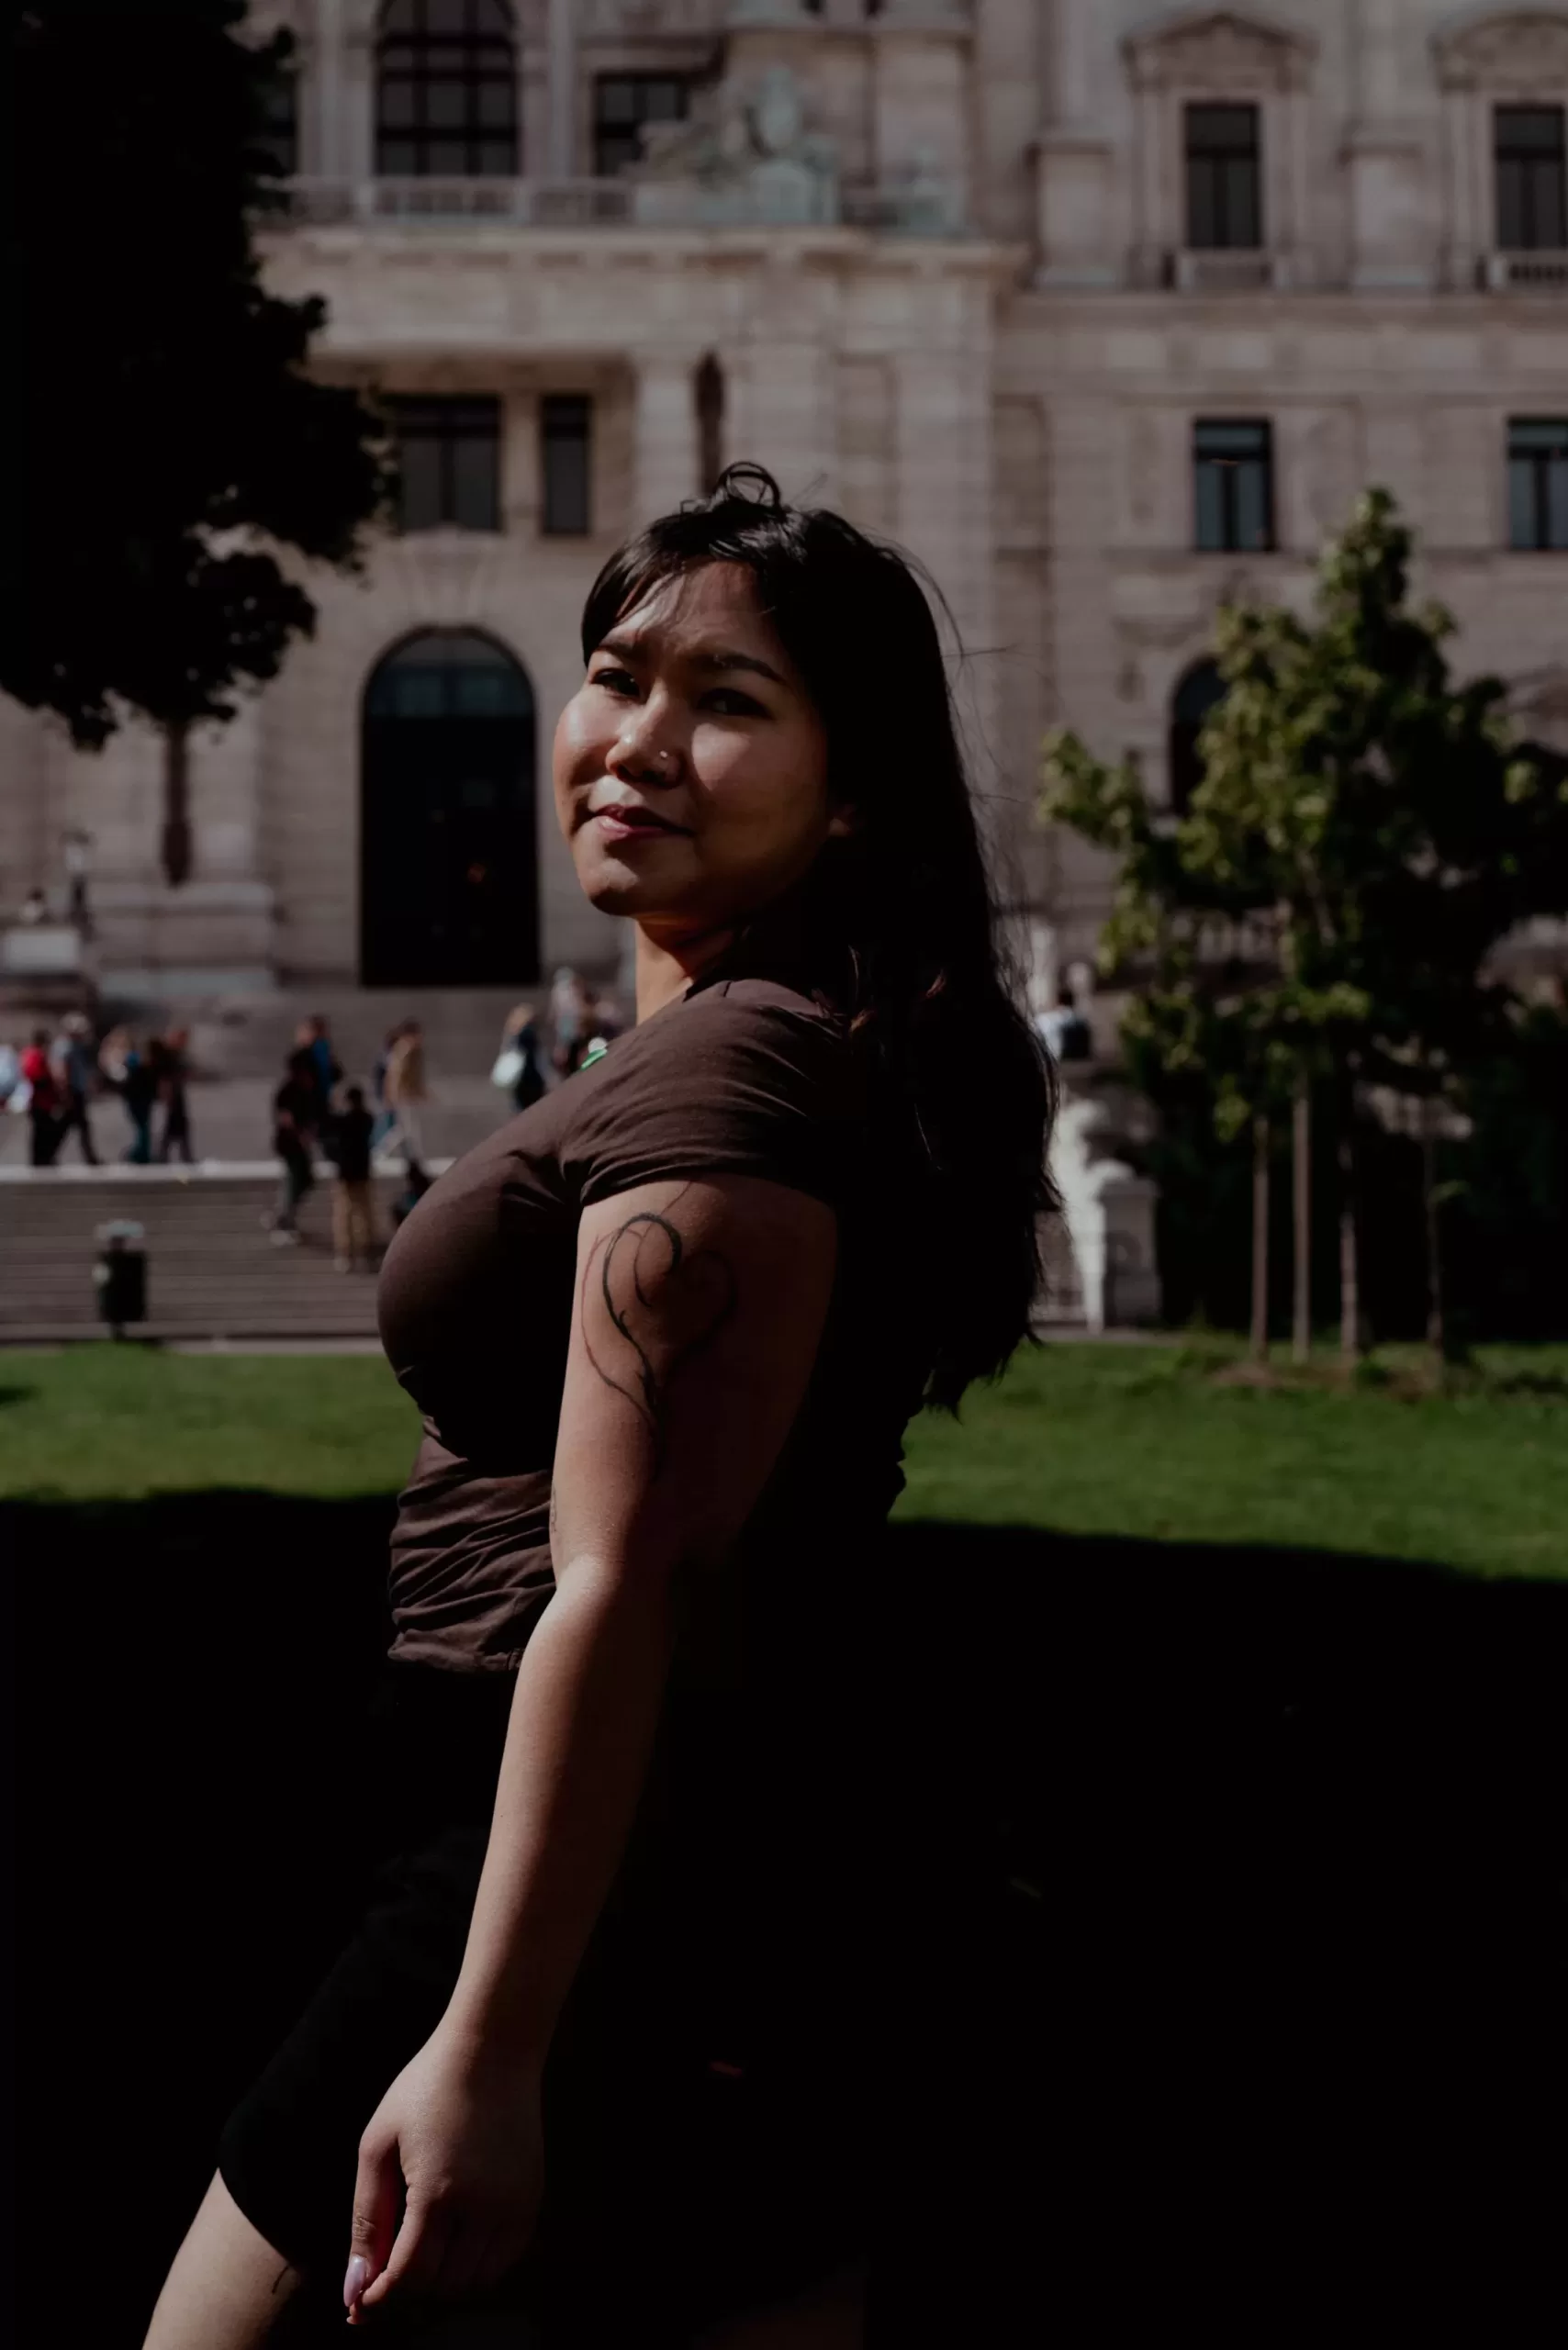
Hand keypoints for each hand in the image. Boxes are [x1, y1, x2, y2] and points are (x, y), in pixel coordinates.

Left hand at [344, 2018, 545, 2324]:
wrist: (492, 2047)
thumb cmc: (427, 2088)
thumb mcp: (379, 2144)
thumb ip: (366, 2219)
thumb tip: (355, 2287)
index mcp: (438, 2193)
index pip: (408, 2276)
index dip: (379, 2296)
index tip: (360, 2301)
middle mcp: (483, 2207)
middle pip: (442, 2285)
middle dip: (409, 2285)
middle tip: (389, 2266)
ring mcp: (514, 2205)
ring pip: (476, 2281)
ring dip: (444, 2278)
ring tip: (424, 2248)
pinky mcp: (532, 2198)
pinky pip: (505, 2260)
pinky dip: (479, 2264)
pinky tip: (457, 2237)